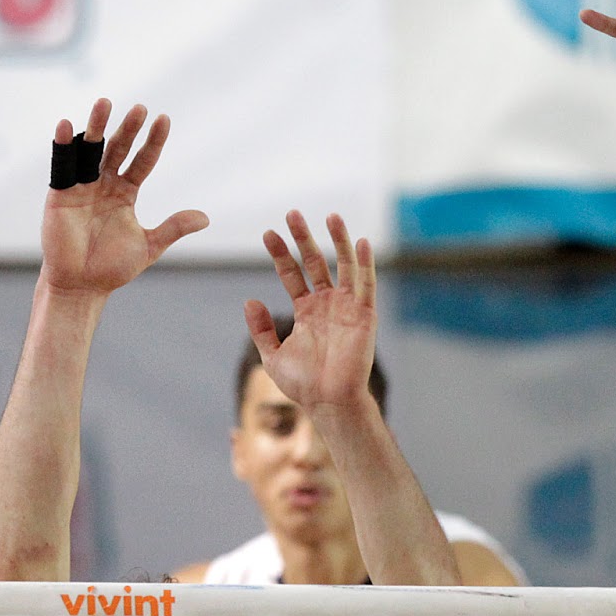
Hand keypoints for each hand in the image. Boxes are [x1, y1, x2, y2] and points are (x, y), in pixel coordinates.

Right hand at [40, 98, 208, 297]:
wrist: (82, 285)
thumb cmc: (112, 268)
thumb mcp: (149, 246)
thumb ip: (173, 228)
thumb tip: (205, 218)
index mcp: (125, 194)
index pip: (142, 161)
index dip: (153, 142)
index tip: (164, 119)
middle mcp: (104, 184)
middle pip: (118, 149)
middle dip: (128, 129)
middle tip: (140, 108)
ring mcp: (81, 187)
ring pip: (90, 150)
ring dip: (96, 126)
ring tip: (105, 102)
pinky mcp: (59, 194)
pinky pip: (62, 165)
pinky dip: (63, 145)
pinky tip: (67, 125)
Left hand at [244, 211, 376, 415]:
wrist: (330, 402)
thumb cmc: (304, 386)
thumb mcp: (273, 356)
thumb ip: (261, 329)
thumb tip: (248, 300)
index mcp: (307, 312)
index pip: (293, 274)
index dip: (281, 254)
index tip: (267, 234)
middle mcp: (327, 305)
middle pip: (316, 262)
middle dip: (304, 238)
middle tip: (291, 213)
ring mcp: (347, 308)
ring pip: (344, 266)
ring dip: (338, 240)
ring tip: (330, 215)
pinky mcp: (365, 315)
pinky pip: (366, 284)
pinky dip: (365, 263)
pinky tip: (361, 242)